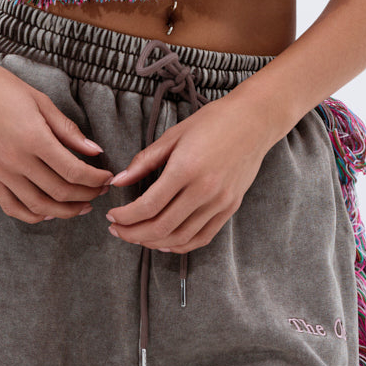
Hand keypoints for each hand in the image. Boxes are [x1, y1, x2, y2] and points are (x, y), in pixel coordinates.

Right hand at [0, 43, 113, 222]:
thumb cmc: (3, 87)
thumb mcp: (41, 101)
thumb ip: (67, 130)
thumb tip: (95, 151)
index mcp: (33, 137)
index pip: (73, 170)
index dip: (95, 179)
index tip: (107, 177)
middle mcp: (15, 159)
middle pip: (59, 191)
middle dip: (86, 195)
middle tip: (100, 192)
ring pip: (38, 205)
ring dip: (65, 211)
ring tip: (82, 206)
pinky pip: (12, 207)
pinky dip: (33, 215)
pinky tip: (49, 212)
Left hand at [104, 88, 276, 252]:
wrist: (253, 121)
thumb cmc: (211, 122)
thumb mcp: (173, 135)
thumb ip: (144, 161)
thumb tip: (118, 181)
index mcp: (186, 168)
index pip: (148, 206)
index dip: (126, 216)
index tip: (112, 215)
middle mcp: (204, 190)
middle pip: (161, 227)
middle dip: (133, 233)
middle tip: (117, 230)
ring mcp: (220, 202)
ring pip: (181, 237)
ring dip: (153, 242)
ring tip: (136, 236)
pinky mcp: (230, 208)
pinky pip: (202, 237)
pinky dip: (180, 245)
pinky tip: (164, 242)